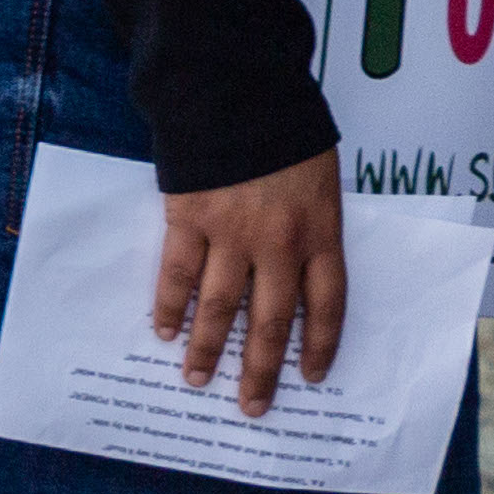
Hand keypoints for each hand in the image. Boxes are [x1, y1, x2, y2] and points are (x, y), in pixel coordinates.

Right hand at [155, 150, 346, 417]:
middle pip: (272, 322)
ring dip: (208, 348)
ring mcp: (232, 233)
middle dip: (261, 370)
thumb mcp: (319, 176)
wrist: (237, 88)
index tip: (312, 376)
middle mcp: (280, 243)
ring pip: (222, 307)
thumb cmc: (284, 128)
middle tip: (251, 406)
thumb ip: (311, 221)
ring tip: (197, 378)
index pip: (327, 306)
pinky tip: (165, 330)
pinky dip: (171, 305)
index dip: (321, 346)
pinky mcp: (189, 218)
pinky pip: (178, 273)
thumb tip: (296, 264)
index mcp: (320, 232)